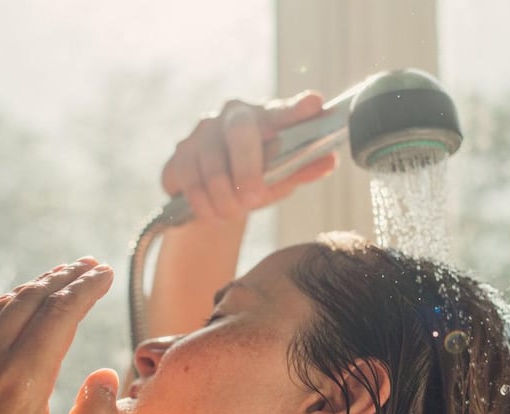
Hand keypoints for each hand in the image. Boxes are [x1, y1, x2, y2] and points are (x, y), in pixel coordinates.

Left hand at [0, 258, 119, 413]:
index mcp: (21, 380)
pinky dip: (3, 308)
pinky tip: (10, 312)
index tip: (106, 273)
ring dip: (33, 289)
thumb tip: (104, 376)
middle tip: (89, 266)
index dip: (86, 288)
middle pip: (30, 300)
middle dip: (63, 278)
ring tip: (56, 279)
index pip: (60, 313)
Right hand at [160, 91, 337, 224]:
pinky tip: (211, 212)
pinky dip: (201, 203)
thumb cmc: (256, 177)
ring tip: (232, 213)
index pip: (283, 111)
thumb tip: (330, 160)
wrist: (216, 196)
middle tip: (253, 199)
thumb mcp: (282, 177)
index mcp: (265, 118)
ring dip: (223, 197)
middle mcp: (232, 115)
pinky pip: (186, 179)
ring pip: (210, 164)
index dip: (298, 108)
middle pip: (239, 133)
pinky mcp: (179, 154)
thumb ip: (303, 169)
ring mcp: (201, 132)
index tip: (314, 104)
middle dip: (246, 170)